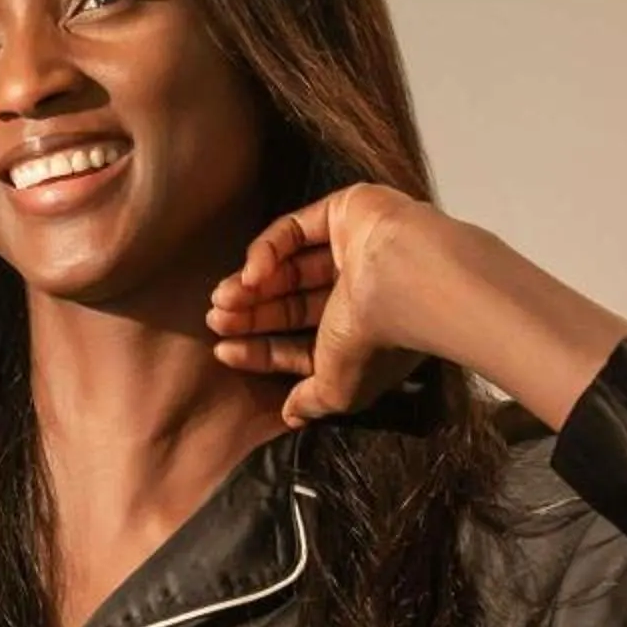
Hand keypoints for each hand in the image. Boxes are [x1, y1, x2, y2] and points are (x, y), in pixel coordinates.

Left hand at [206, 184, 626, 431]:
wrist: (411, 282)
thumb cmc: (380, 338)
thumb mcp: (338, 387)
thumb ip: (312, 401)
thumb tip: (290, 415)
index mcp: (366, 331)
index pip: (303, 340)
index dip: (261, 348)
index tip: (223, 352)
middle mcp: (363, 290)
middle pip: (291, 302)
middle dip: (252, 314)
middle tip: (215, 321)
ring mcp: (357, 248)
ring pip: (289, 267)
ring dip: (251, 285)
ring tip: (221, 301)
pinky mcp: (347, 211)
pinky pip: (294, 230)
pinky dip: (266, 252)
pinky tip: (249, 275)